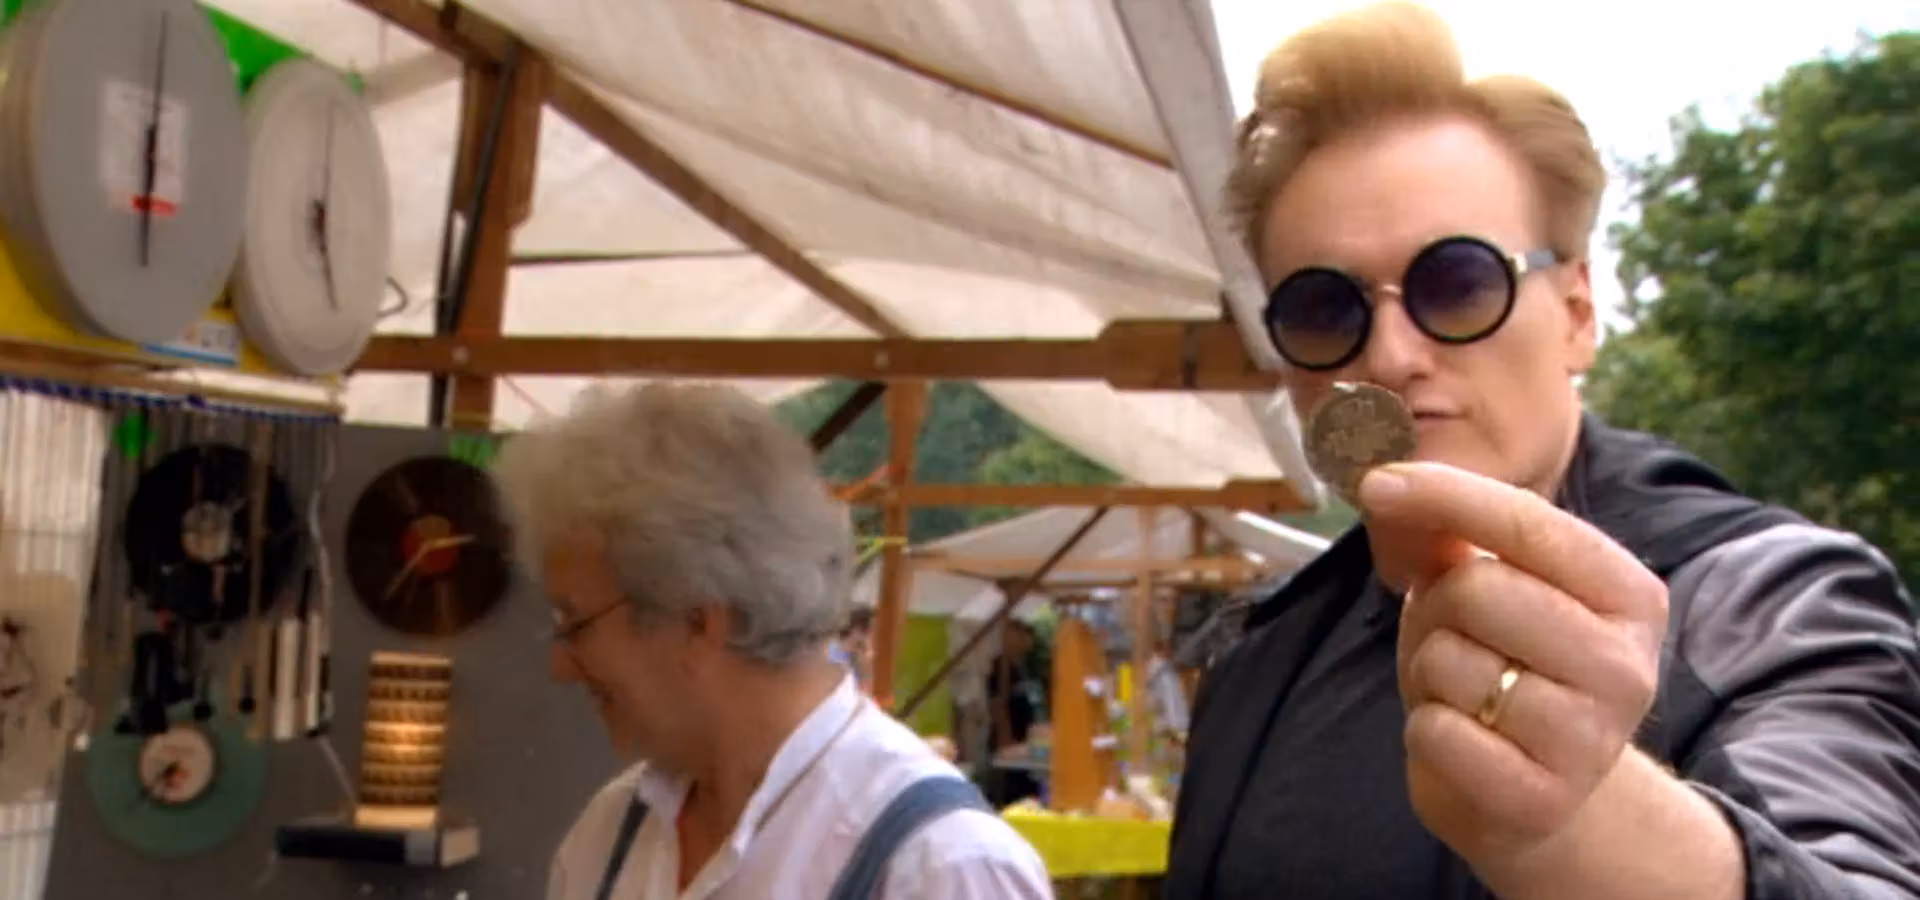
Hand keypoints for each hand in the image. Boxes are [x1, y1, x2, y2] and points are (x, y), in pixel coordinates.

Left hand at [1358, 462, 1668, 870]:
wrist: (1535, 795)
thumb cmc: (1505, 671)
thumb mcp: (1487, 592)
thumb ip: (1451, 536)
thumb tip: (1389, 486)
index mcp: (1629, 596)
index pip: (1530, 524)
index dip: (1446, 495)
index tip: (1376, 484)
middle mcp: (1625, 666)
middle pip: (1479, 590)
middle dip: (1435, 609)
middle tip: (1453, 640)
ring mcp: (1590, 739)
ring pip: (1450, 662)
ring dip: (1429, 677)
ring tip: (1465, 697)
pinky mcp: (1542, 800)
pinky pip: (1437, 732)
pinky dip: (1426, 731)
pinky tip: (1463, 743)